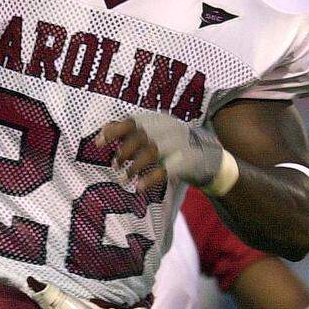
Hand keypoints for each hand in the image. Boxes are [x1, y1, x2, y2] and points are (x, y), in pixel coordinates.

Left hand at [98, 113, 223, 192]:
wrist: (212, 158)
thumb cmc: (175, 146)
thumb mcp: (155, 133)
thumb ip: (131, 130)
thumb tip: (104, 127)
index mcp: (159, 120)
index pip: (133, 121)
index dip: (113, 131)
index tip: (97, 143)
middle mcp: (169, 128)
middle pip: (141, 136)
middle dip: (123, 152)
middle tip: (114, 165)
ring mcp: (180, 144)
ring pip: (151, 152)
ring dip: (133, 167)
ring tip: (123, 179)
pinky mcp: (187, 162)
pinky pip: (165, 170)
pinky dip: (149, 179)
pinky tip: (138, 188)